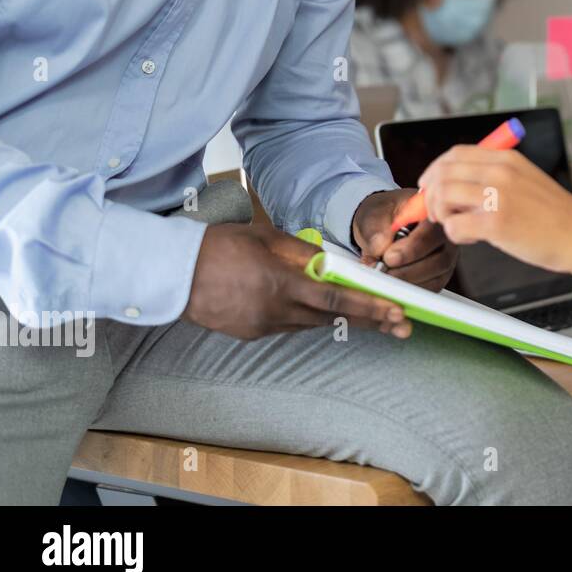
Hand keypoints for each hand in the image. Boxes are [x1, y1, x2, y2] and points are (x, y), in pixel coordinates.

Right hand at [184, 222, 411, 339]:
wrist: (171, 273)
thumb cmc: (217, 246)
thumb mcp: (266, 238)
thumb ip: (302, 253)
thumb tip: (332, 261)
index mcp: (281, 284)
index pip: (336, 299)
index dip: (370, 307)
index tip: (396, 312)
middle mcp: (275, 311)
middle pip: (331, 317)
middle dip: (368, 320)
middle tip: (400, 324)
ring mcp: (262, 327)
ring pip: (311, 323)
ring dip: (337, 316)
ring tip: (370, 314)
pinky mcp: (251, 334)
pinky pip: (288, 325)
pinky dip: (305, 316)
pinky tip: (314, 307)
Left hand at [352, 188, 458, 291]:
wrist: (381, 228)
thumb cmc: (382, 217)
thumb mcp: (373, 214)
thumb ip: (375, 227)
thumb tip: (380, 246)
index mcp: (433, 214)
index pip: (433, 231)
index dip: (414, 248)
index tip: (389, 257)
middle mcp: (445, 236)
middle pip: (441, 259)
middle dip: (409, 270)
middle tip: (384, 272)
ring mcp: (446, 257)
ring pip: (438, 277)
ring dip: (409, 282)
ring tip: (384, 278)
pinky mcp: (439, 275)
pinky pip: (432, 288)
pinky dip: (411, 291)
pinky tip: (392, 287)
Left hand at [417, 146, 571, 274]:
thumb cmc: (556, 216)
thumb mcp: (526, 181)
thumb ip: (494, 177)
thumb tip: (454, 184)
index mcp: (507, 159)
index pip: (454, 154)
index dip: (435, 170)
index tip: (431, 186)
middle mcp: (500, 172)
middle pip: (443, 174)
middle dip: (431, 195)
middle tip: (437, 212)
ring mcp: (498, 197)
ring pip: (443, 197)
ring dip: (441, 214)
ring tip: (456, 225)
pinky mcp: (497, 224)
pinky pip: (454, 225)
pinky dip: (455, 233)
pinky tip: (471, 238)